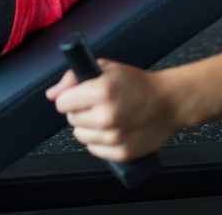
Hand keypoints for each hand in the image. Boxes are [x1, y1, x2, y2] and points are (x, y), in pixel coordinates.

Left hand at [46, 59, 181, 162]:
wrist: (169, 102)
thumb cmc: (138, 83)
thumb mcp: (105, 68)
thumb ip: (73, 78)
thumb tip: (51, 94)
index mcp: (101, 91)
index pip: (62, 103)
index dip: (70, 97)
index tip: (80, 95)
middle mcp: (106, 116)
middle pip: (71, 120)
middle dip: (80, 111)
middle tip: (98, 104)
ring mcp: (114, 137)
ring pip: (80, 136)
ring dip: (89, 127)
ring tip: (106, 117)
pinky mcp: (122, 153)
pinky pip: (94, 150)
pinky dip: (100, 142)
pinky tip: (113, 129)